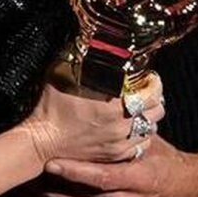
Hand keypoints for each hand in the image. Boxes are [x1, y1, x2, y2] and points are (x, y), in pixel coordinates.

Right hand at [24, 72, 165, 167]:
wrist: (40, 141)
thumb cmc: (49, 107)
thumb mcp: (64, 73)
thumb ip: (84, 59)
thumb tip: (92, 41)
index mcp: (115, 104)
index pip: (152, 91)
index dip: (154, 82)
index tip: (148, 77)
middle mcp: (122, 125)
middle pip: (157, 110)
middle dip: (154, 99)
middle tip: (145, 92)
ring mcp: (120, 143)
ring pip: (151, 128)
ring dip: (148, 117)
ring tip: (139, 110)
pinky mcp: (115, 156)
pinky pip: (141, 145)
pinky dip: (140, 136)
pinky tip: (132, 128)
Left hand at [29, 133, 197, 196]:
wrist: (182, 192)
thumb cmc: (164, 161)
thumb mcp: (151, 143)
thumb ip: (127, 131)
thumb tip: (107, 107)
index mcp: (136, 180)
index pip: (100, 178)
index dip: (74, 172)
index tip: (51, 163)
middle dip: (50, 187)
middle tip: (25, 174)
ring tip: (22, 188)